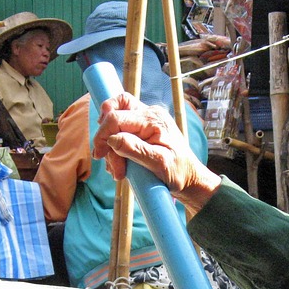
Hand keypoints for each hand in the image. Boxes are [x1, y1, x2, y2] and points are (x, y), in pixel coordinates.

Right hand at [90, 93, 220, 210]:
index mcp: (154, 119)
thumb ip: (136, 150)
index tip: (99, 155)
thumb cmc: (178, 172)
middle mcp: (149, 113)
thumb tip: (112, 139)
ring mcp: (146, 119)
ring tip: (118, 170)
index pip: (117, 118)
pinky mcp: (142, 127)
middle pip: (113, 111)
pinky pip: (121, 128)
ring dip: (110, 146)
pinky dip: (115, 146)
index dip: (102, 135)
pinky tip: (121, 165)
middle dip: (105, 139)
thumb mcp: (159, 165)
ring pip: (115, 119)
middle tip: (109, 165)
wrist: (189, 177)